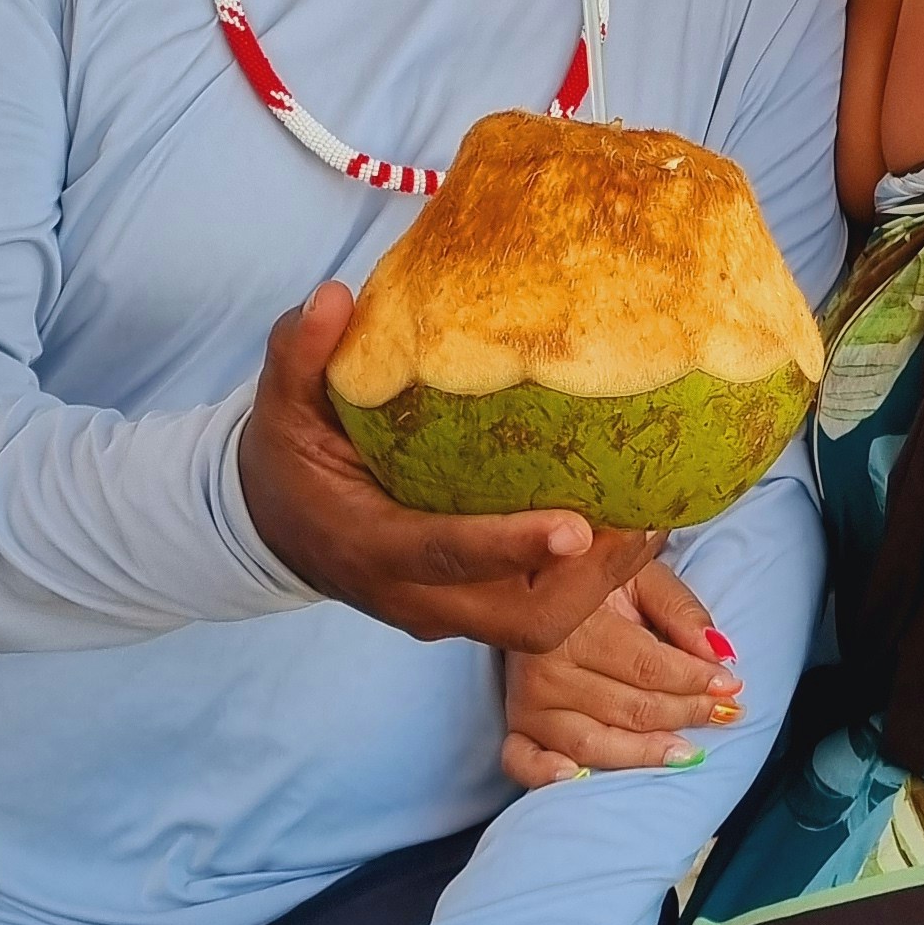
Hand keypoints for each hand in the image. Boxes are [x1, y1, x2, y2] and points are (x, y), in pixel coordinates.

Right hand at [240, 279, 663, 651]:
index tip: (578, 527)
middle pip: (520, 622)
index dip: (512, 546)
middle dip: (590, 585)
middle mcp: (414, 596)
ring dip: (603, 585)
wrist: (269, 528)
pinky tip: (630, 523)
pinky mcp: (466, 609)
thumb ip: (301, 354)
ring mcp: (444, 612)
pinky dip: (588, 580)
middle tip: (644, 520)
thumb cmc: (285, 459)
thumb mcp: (280, 405)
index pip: (448, 554)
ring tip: (654, 519)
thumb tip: (333, 297)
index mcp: (371, 545)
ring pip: (540, 627)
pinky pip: (537, 610)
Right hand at [503, 553, 742, 784]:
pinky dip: (546, 775)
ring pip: (593, 742)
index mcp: (574, 621)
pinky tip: (579, 778)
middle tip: (725, 712)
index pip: (647, 666)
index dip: (694, 679)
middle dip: (684, 712)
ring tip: (686, 754)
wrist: (535, 584)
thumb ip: (679, 610)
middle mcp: (546, 666)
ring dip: (643, 753)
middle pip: (629, 708)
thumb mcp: (640, 576)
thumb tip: (718, 651)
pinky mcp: (515, 727)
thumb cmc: (595, 583)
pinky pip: (523, 762)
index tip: (730, 684)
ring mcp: (527, 702)